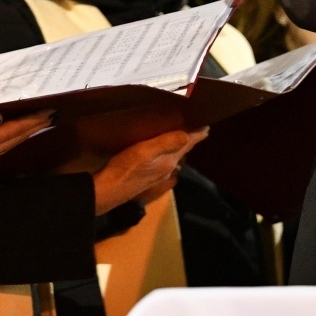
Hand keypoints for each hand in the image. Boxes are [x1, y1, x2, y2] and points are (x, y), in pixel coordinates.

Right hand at [0, 82, 52, 177]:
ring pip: (10, 144)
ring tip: (41, 121)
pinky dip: (14, 139)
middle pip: (15, 136)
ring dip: (27, 133)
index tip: (47, 107)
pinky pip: (2, 149)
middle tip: (52, 113)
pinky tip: (19, 132)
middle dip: (35, 125)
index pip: (12, 125)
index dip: (31, 117)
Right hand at [91, 129, 208, 213]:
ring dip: (179, 147)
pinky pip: (164, 163)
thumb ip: (167, 143)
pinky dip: (168, 154)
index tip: (207, 125)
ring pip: (174, 157)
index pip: (188, 144)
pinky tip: (162, 152)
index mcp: (169, 160)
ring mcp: (158, 176)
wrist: (108, 191)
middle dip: (189, 139)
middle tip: (194, 127)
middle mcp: (167, 169)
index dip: (198, 134)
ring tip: (180, 135)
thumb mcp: (145, 151)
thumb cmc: (125, 168)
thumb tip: (188, 134)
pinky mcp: (148, 178)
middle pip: (183, 151)